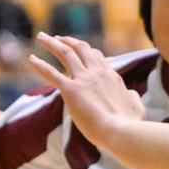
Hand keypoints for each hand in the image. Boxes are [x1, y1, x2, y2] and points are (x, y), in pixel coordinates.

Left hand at [28, 33, 143, 142]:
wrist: (120, 130)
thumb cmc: (130, 123)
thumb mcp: (137, 106)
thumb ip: (133, 98)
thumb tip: (132, 94)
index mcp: (111, 76)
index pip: (97, 57)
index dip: (86, 51)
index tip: (78, 49)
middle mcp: (97, 73)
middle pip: (81, 48)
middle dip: (68, 41)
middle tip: (58, 38)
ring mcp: (83, 79)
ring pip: (65, 53)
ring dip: (52, 43)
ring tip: (41, 37)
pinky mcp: (71, 90)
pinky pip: (52, 73)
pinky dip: (40, 65)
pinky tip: (31, 59)